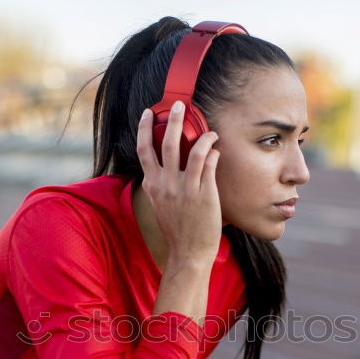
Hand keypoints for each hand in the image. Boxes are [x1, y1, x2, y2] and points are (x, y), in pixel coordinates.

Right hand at [136, 101, 222, 265]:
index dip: (145, 128)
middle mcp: (165, 184)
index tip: (149, 113)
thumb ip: (155, 188)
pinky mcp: (203, 192)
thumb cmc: (177, 231)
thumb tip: (152, 175)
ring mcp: (184, 187)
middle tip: (179, 105)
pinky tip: (216, 148)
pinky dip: (212, 151)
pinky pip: (209, 162)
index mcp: (152, 185)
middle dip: (173, 119)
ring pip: (191, 148)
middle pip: (166, 142)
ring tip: (207, 126)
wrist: (188, 254)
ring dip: (200, 132)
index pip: (143, 150)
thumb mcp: (159, 207)